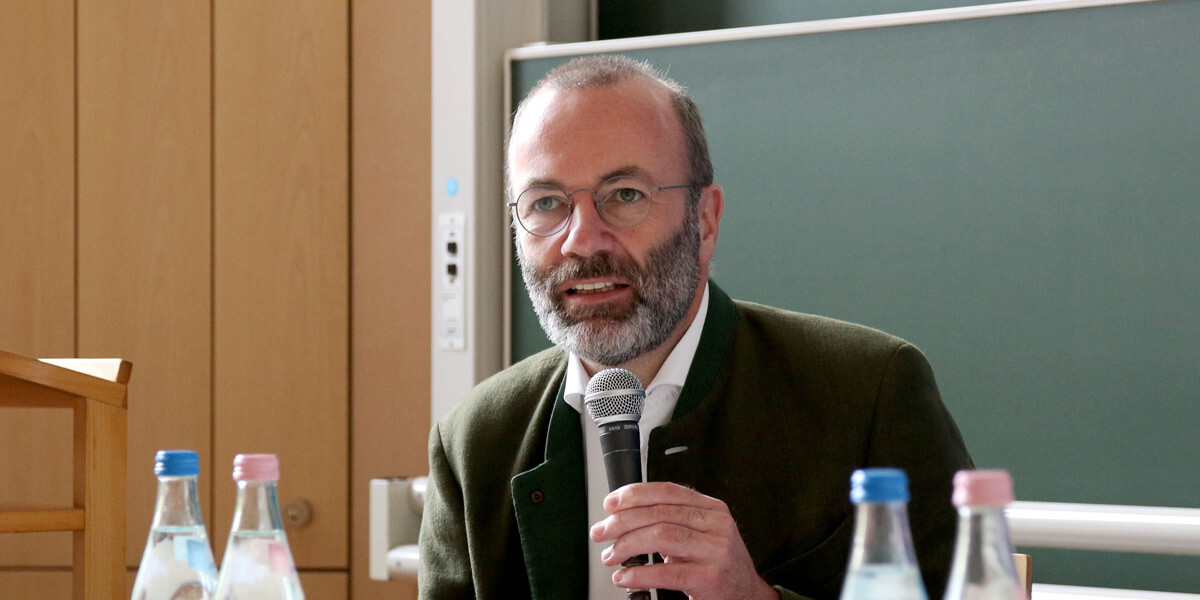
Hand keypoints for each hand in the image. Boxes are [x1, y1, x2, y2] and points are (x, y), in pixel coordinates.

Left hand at [589, 482, 777, 599]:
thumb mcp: (702, 533)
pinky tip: (625, 577)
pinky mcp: (710, 577)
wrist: (747, 594)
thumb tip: (623, 516)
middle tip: (601, 532)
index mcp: (712, 508)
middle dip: (622, 522)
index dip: (634, 494)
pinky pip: (666, 572)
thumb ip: (672, 520)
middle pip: (659, 513)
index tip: (610, 503)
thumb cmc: (717, 563)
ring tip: (611, 555)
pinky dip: (639, 574)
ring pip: (661, 536)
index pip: (667, 491)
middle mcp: (716, 524)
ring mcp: (715, 550)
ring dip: (627, 545)